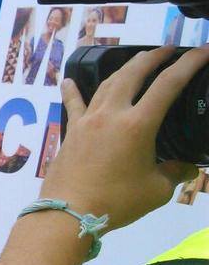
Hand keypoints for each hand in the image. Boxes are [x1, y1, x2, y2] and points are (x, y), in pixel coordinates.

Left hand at [40, 46, 206, 231]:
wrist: (69, 213)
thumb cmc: (116, 202)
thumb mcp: (156, 190)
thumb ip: (175, 173)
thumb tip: (187, 168)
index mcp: (138, 125)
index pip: (169, 84)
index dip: (190, 63)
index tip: (203, 51)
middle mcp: (111, 114)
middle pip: (133, 73)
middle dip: (153, 57)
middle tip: (167, 50)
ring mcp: (87, 120)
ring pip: (106, 83)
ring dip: (123, 69)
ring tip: (136, 62)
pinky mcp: (70, 131)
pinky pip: (73, 104)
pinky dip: (73, 90)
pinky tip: (69, 80)